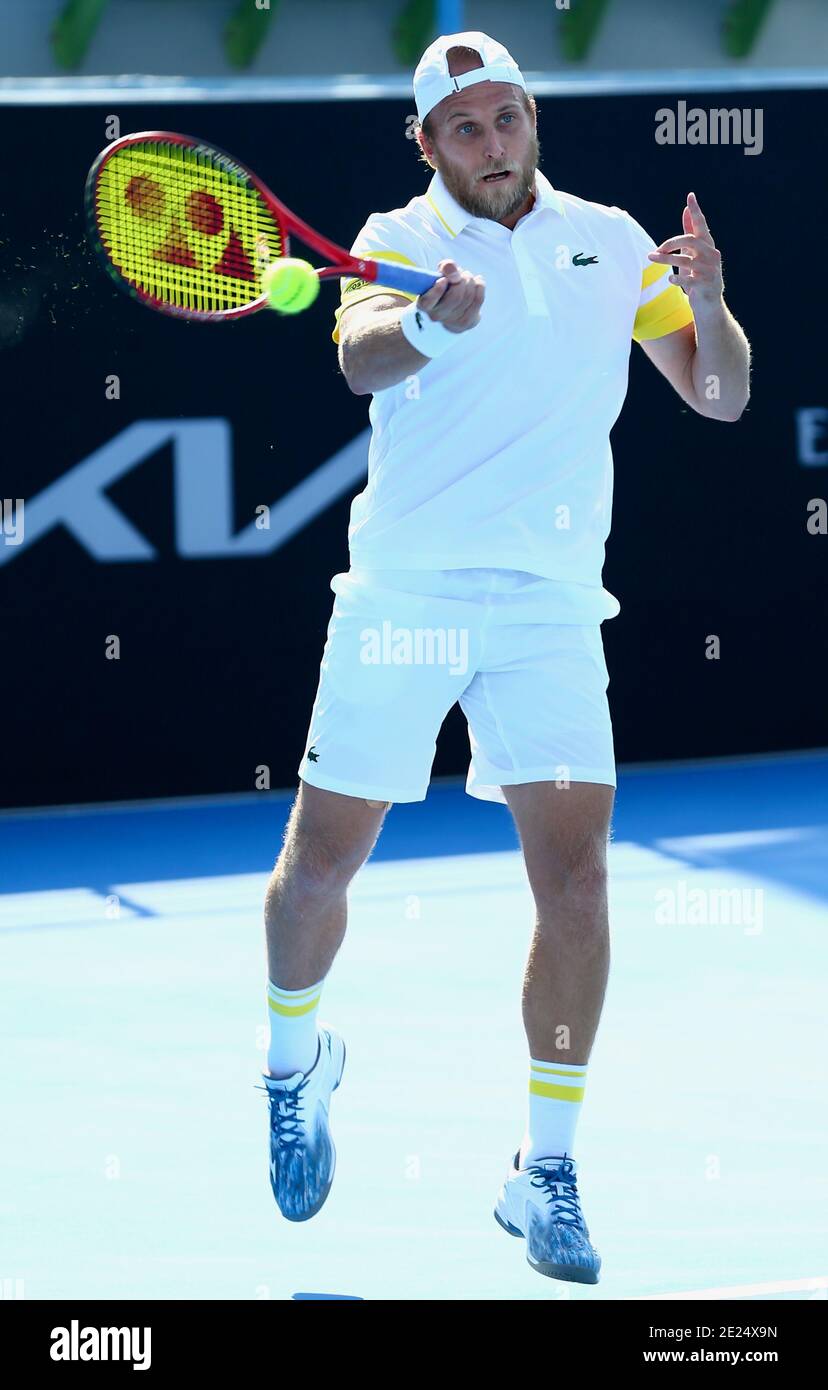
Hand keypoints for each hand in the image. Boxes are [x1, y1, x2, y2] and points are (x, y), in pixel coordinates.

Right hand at [417, 258, 485, 332]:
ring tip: (468, 277)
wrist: (454, 306)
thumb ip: (446, 267)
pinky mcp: (467, 323)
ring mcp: (452, 322)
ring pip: (468, 297)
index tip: (443, 280)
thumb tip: (455, 275)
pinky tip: (477, 283)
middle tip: (461, 275)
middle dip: (462, 280)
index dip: (438, 290)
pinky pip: (478, 300)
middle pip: (456, 297)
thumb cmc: (445, 287)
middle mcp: (436, 316)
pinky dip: (480, 286)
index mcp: (425, 304)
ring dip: (471, 281)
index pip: (429, 301)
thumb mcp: (442, 273)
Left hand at [646, 192, 722, 307]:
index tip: (690, 196)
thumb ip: (690, 234)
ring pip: (685, 261)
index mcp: (708, 246)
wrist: (709, 305)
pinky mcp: (706, 285)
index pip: (701, 225)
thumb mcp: (693, 254)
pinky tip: (669, 279)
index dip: (696, 212)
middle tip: (657, 249)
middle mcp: (712, 255)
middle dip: (671, 243)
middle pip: (690, 241)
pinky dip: (676, 279)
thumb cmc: (699, 276)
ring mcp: (710, 270)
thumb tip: (685, 210)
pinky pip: (688, 280)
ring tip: (651, 258)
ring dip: (665, 259)